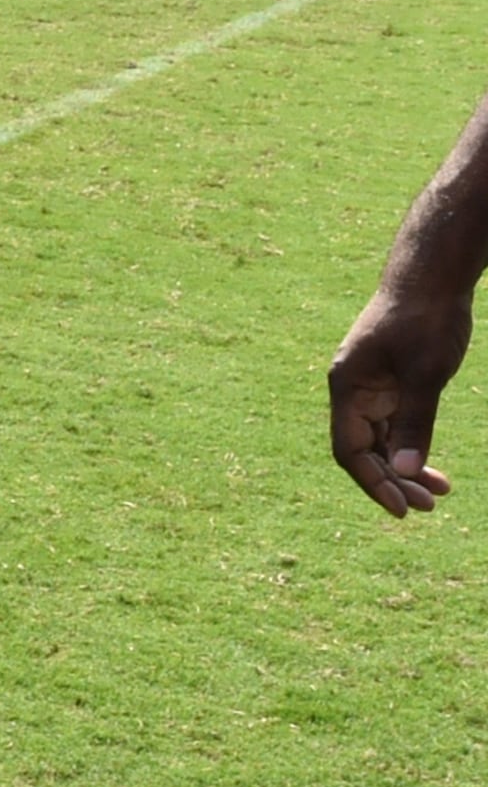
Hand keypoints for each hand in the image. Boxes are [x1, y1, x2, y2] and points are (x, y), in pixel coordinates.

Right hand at [329, 276, 464, 515]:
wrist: (430, 278)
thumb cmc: (424, 320)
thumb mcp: (425, 374)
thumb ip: (414, 423)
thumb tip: (406, 471)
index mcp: (347, 387)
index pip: (349, 449)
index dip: (373, 482)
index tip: (403, 509)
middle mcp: (353, 391)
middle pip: (364, 450)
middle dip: (393, 481)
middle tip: (428, 507)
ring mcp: (371, 387)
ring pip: (380, 440)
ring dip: (404, 468)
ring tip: (438, 493)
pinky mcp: (391, 382)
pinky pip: (394, 425)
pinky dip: (411, 446)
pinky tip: (433, 466)